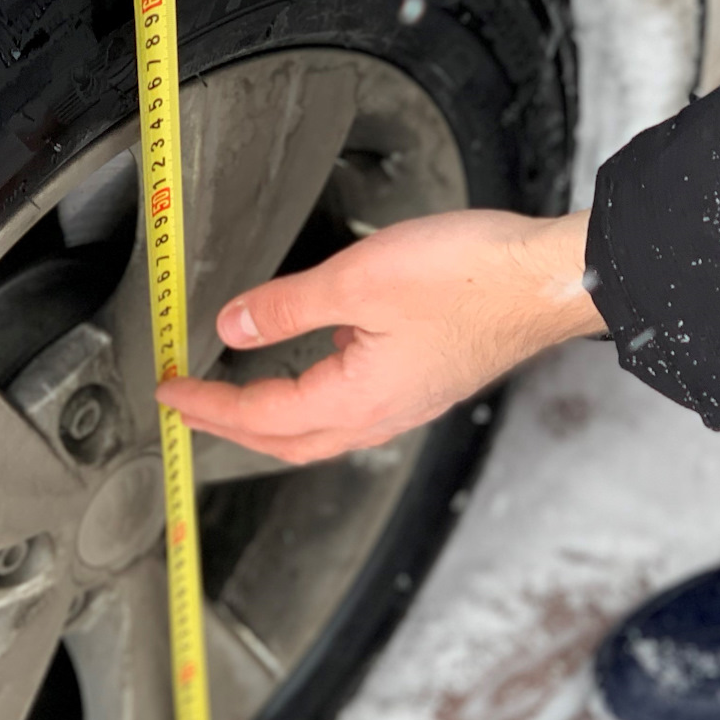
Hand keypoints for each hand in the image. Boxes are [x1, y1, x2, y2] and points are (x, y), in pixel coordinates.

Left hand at [157, 208, 601, 463]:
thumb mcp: (359, 280)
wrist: (550, 280)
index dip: (207, 406)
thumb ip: (287, 307)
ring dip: (271, 421)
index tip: (169, 393)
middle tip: (189, 408)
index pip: (259, 416)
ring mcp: (406, 404)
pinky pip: (352, 409)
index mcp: (355, 399)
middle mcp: (379, 415)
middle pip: (286, 441)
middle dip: (230, 427)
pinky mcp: (425, 384)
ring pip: (320, 430)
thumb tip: (234, 326)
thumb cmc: (472, 278)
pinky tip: (311, 371)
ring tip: (235, 399)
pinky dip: (312, 402)